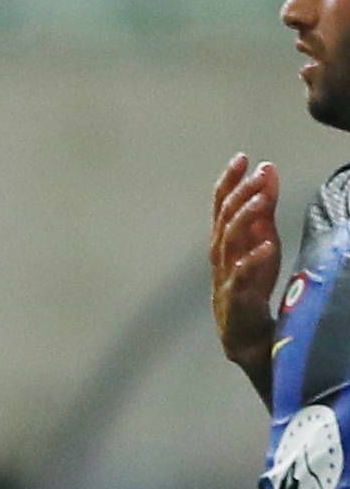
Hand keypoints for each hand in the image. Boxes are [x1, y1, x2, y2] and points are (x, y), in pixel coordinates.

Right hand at [217, 152, 284, 378]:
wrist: (243, 331)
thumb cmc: (250, 282)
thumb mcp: (260, 239)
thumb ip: (263, 208)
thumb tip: (268, 172)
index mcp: (223, 238)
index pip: (221, 204)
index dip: (229, 180)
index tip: (242, 157)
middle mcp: (220, 253)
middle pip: (225, 218)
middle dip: (240, 194)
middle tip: (258, 174)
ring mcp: (226, 274)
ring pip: (229, 242)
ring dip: (245, 219)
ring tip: (262, 201)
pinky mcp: (236, 296)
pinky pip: (241, 276)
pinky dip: (253, 260)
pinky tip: (267, 246)